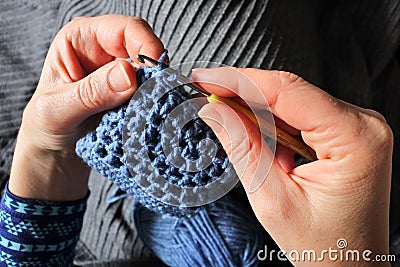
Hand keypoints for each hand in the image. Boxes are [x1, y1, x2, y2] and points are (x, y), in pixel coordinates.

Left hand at [9, 15, 163, 200]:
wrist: (54, 150)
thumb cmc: (46, 125)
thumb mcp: (58, 109)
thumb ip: (90, 93)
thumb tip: (128, 75)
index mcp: (82, 38)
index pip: (126, 29)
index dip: (146, 45)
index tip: (154, 72)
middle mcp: (106, 51)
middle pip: (146, 50)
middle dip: (153, 74)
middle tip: (150, 100)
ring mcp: (122, 73)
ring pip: (153, 75)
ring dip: (154, 94)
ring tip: (142, 115)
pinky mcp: (132, 94)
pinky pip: (152, 95)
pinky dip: (153, 106)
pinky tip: (144, 119)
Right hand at [194, 68, 392, 265]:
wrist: (352, 264)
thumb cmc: (323, 244)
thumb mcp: (274, 200)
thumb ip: (243, 148)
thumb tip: (214, 110)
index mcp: (355, 139)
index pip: (287, 91)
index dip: (239, 80)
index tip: (204, 79)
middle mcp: (363, 123)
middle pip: (289, 91)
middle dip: (242, 92)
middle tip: (204, 95)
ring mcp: (356, 126)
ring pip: (291, 100)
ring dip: (254, 107)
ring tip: (223, 115)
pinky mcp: (344, 132)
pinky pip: (299, 114)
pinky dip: (270, 120)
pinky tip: (250, 130)